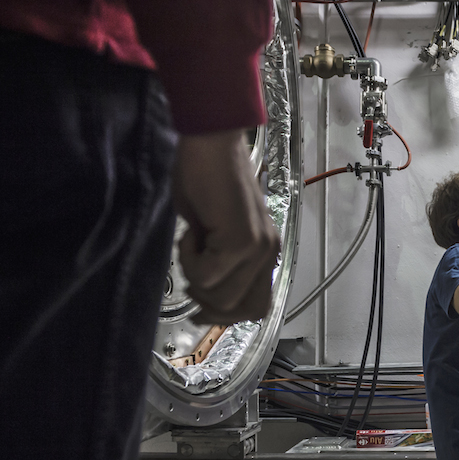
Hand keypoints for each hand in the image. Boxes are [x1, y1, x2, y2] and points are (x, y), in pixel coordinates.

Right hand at [172, 129, 279, 323]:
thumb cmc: (206, 179)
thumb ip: (221, 262)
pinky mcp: (242, 240)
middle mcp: (269, 254)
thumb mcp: (215, 232)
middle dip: (208, 304)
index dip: (226, 315)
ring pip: (222, 296)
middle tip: (190, 273)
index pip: (257, 307)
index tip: (199, 304)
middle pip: (243, 310)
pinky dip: (188, 259)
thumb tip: (206, 293)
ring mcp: (259, 248)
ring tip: (193, 242)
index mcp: (266, 253)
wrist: (211, 144)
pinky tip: (192, 231)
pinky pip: (207, 274)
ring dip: (195, 276)